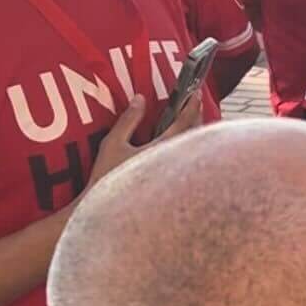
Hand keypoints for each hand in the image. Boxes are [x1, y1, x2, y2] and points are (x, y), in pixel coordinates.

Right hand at [87, 92, 203, 190]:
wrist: (108, 212)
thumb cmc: (107, 178)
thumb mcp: (113, 144)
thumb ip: (128, 120)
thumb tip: (140, 98)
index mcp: (162, 150)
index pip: (184, 123)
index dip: (192, 106)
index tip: (196, 93)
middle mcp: (175, 162)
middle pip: (195, 134)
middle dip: (197, 116)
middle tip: (196, 102)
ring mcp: (177, 174)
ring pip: (194, 148)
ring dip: (196, 131)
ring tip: (192, 119)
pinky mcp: (174, 184)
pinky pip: (189, 159)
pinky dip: (191, 146)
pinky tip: (185, 143)